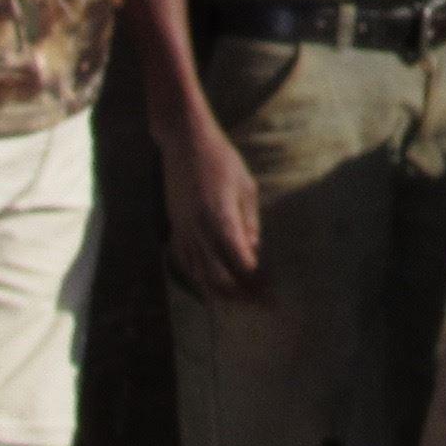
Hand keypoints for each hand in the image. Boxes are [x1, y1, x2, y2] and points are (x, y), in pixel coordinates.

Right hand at [156, 109, 267, 295]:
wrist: (184, 142)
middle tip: (259, 304)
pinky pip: (185, 262)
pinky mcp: (174, 227)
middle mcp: (198, 230)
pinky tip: (210, 285)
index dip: (256, 283)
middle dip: (240, 294)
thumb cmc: (222, 160)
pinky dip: (199, 278)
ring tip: (239, 302)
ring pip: (199, 274)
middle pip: (218, 276)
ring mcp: (183, 230)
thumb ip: (249, 224)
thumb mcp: (245, 188)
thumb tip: (254, 254)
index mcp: (220, 219)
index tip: (270, 294)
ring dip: (220, 292)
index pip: (240, 263)